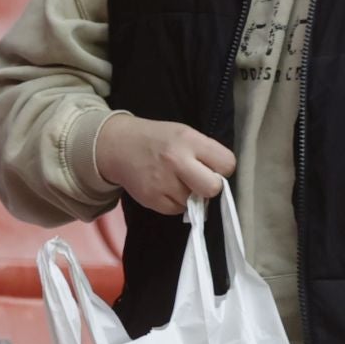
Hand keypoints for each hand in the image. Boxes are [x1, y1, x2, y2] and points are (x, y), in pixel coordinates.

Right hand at [95, 115, 236, 215]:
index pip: (227, 163)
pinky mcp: (151, 199)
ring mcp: (162, 182)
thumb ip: (205, 152)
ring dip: (189, 195)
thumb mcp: (184, 133)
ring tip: (175, 180)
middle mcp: (176, 160)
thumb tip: (220, 179)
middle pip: (213, 188)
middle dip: (210, 186)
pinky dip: (175, 202)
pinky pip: (177, 210)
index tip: (212, 167)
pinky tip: (165, 188)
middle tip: (199, 180)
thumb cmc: (157, 139)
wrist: (118, 146)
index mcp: (188, 140)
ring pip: (194, 202)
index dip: (223, 168)